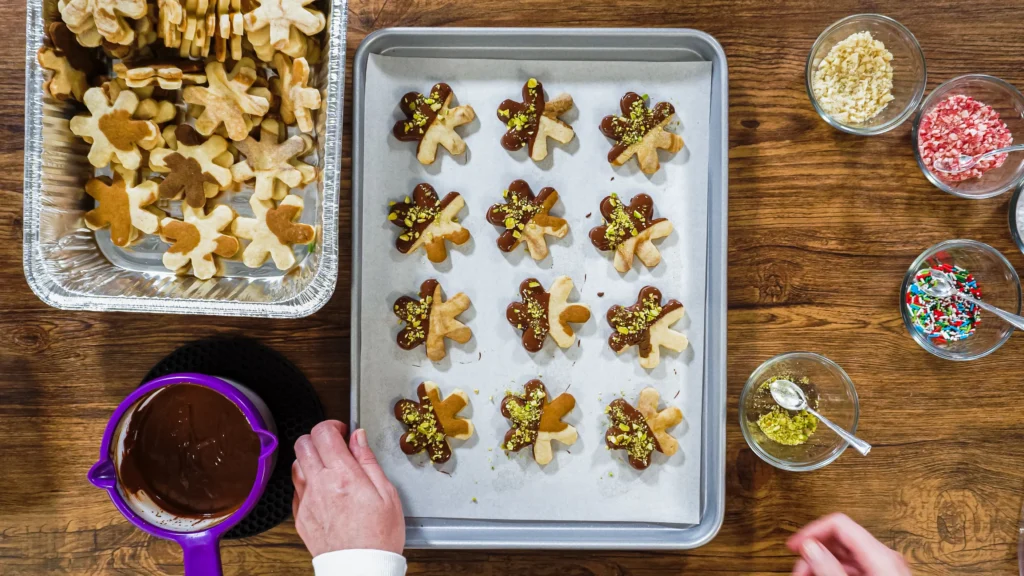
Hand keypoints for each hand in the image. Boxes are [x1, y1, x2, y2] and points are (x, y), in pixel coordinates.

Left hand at [292, 421, 404, 556]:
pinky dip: (307, 482)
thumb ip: (368, 461)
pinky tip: (323, 490)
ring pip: (296, 464)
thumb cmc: (378, 536)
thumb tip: (358, 437)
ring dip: (310, 459)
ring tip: (328, 468)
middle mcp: (320, 485)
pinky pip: (296, 489)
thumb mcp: (386, 493)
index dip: (332, 425)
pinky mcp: (300, 517)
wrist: (361, 569)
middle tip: (334, 446)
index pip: (323, 433)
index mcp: (343, 476)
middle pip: (302, 443)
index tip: (342, 431)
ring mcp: (306, 501)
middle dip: (317, 438)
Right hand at [788, 513, 909, 575]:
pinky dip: (835, 574)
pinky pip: (854, 570)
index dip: (813, 531)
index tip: (794, 546)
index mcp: (881, 557)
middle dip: (815, 554)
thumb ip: (829, 570)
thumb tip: (810, 548)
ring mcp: (886, 570)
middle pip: (841, 540)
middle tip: (798, 573)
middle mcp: (886, 559)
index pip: (839, 524)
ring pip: (845, 557)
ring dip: (822, 566)